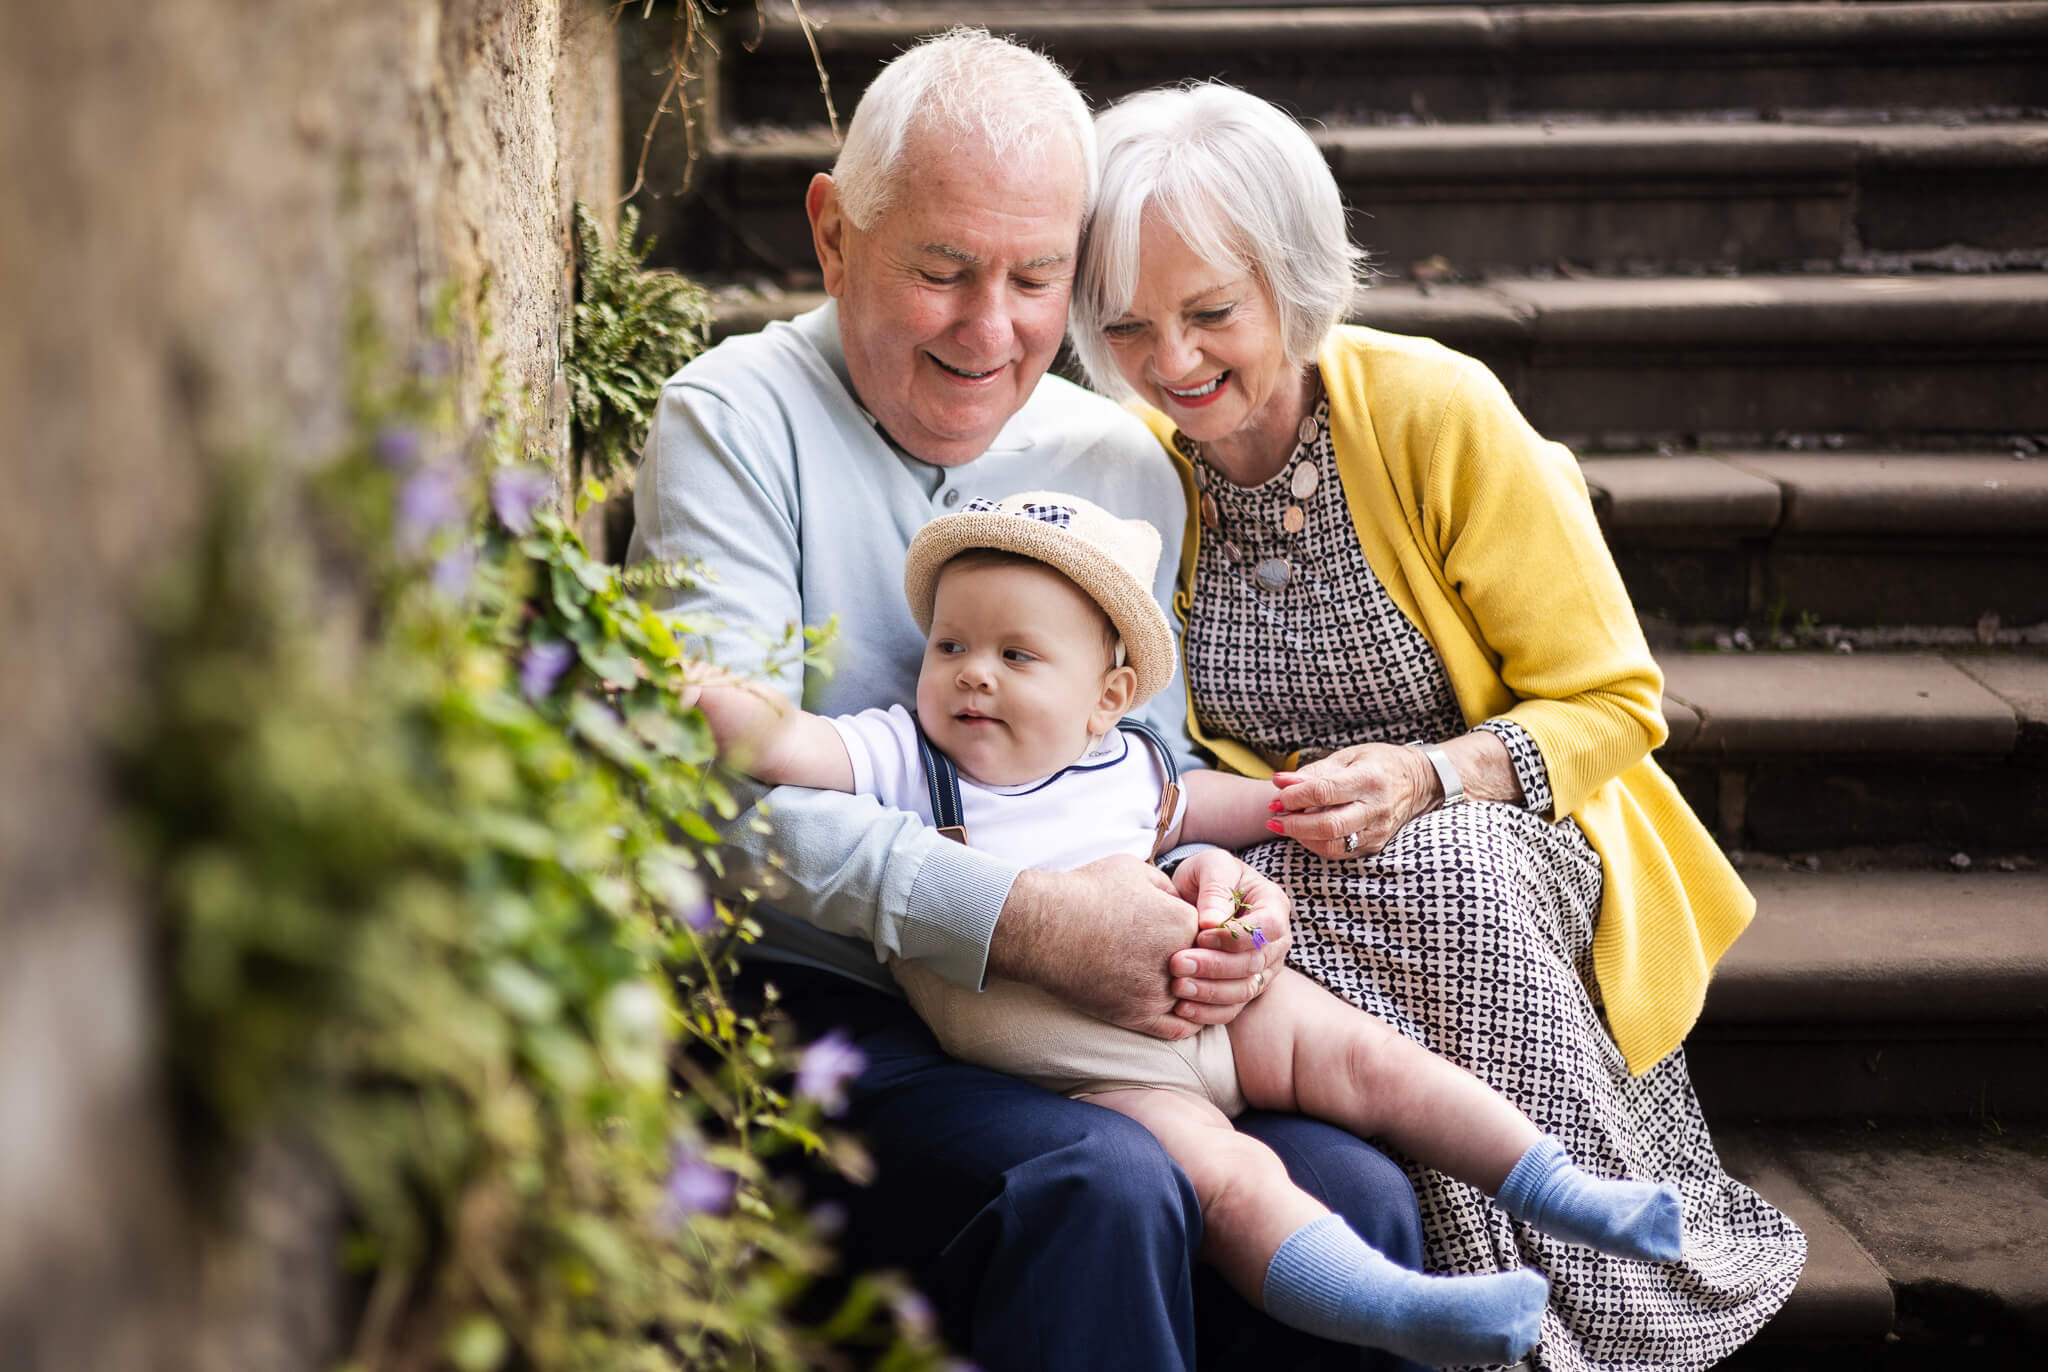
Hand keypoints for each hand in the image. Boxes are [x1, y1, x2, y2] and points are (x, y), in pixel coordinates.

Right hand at [987, 855, 1201, 1040]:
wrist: (1044, 928)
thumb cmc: (1086, 892)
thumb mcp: (1135, 870)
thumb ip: (1167, 886)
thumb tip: (1179, 899)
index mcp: (1185, 922)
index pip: (1211, 934)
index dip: (1195, 931)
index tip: (1178, 930)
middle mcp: (1180, 960)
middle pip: (1207, 968)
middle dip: (1197, 964)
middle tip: (1178, 959)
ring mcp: (1160, 992)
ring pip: (1197, 1000)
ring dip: (1194, 994)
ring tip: (1177, 984)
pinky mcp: (1139, 1016)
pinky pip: (1179, 1028)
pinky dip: (1184, 1020)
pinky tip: (1177, 1009)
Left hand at [1166, 850, 1291, 1025]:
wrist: (1196, 895)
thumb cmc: (1207, 876)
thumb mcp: (1211, 866)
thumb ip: (1215, 889)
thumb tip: (1213, 922)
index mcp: (1274, 905)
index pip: (1268, 928)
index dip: (1236, 936)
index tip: (1200, 935)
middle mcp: (1275, 942)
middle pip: (1253, 963)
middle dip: (1214, 967)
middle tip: (1177, 964)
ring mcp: (1263, 968)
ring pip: (1244, 990)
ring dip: (1209, 992)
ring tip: (1177, 987)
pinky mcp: (1243, 988)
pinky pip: (1232, 1008)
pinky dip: (1208, 1012)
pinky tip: (1183, 1008)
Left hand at [1267, 742, 1435, 859]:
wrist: (1418, 782)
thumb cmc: (1378, 764)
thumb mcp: (1348, 756)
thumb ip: (1314, 771)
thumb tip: (1280, 782)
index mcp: (1369, 779)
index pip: (1325, 792)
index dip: (1296, 797)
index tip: (1278, 796)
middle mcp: (1376, 808)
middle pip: (1329, 825)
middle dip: (1294, 824)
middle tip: (1274, 816)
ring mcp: (1378, 831)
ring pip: (1333, 845)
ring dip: (1302, 838)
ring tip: (1284, 825)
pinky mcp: (1375, 845)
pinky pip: (1341, 852)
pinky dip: (1316, 845)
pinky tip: (1303, 833)